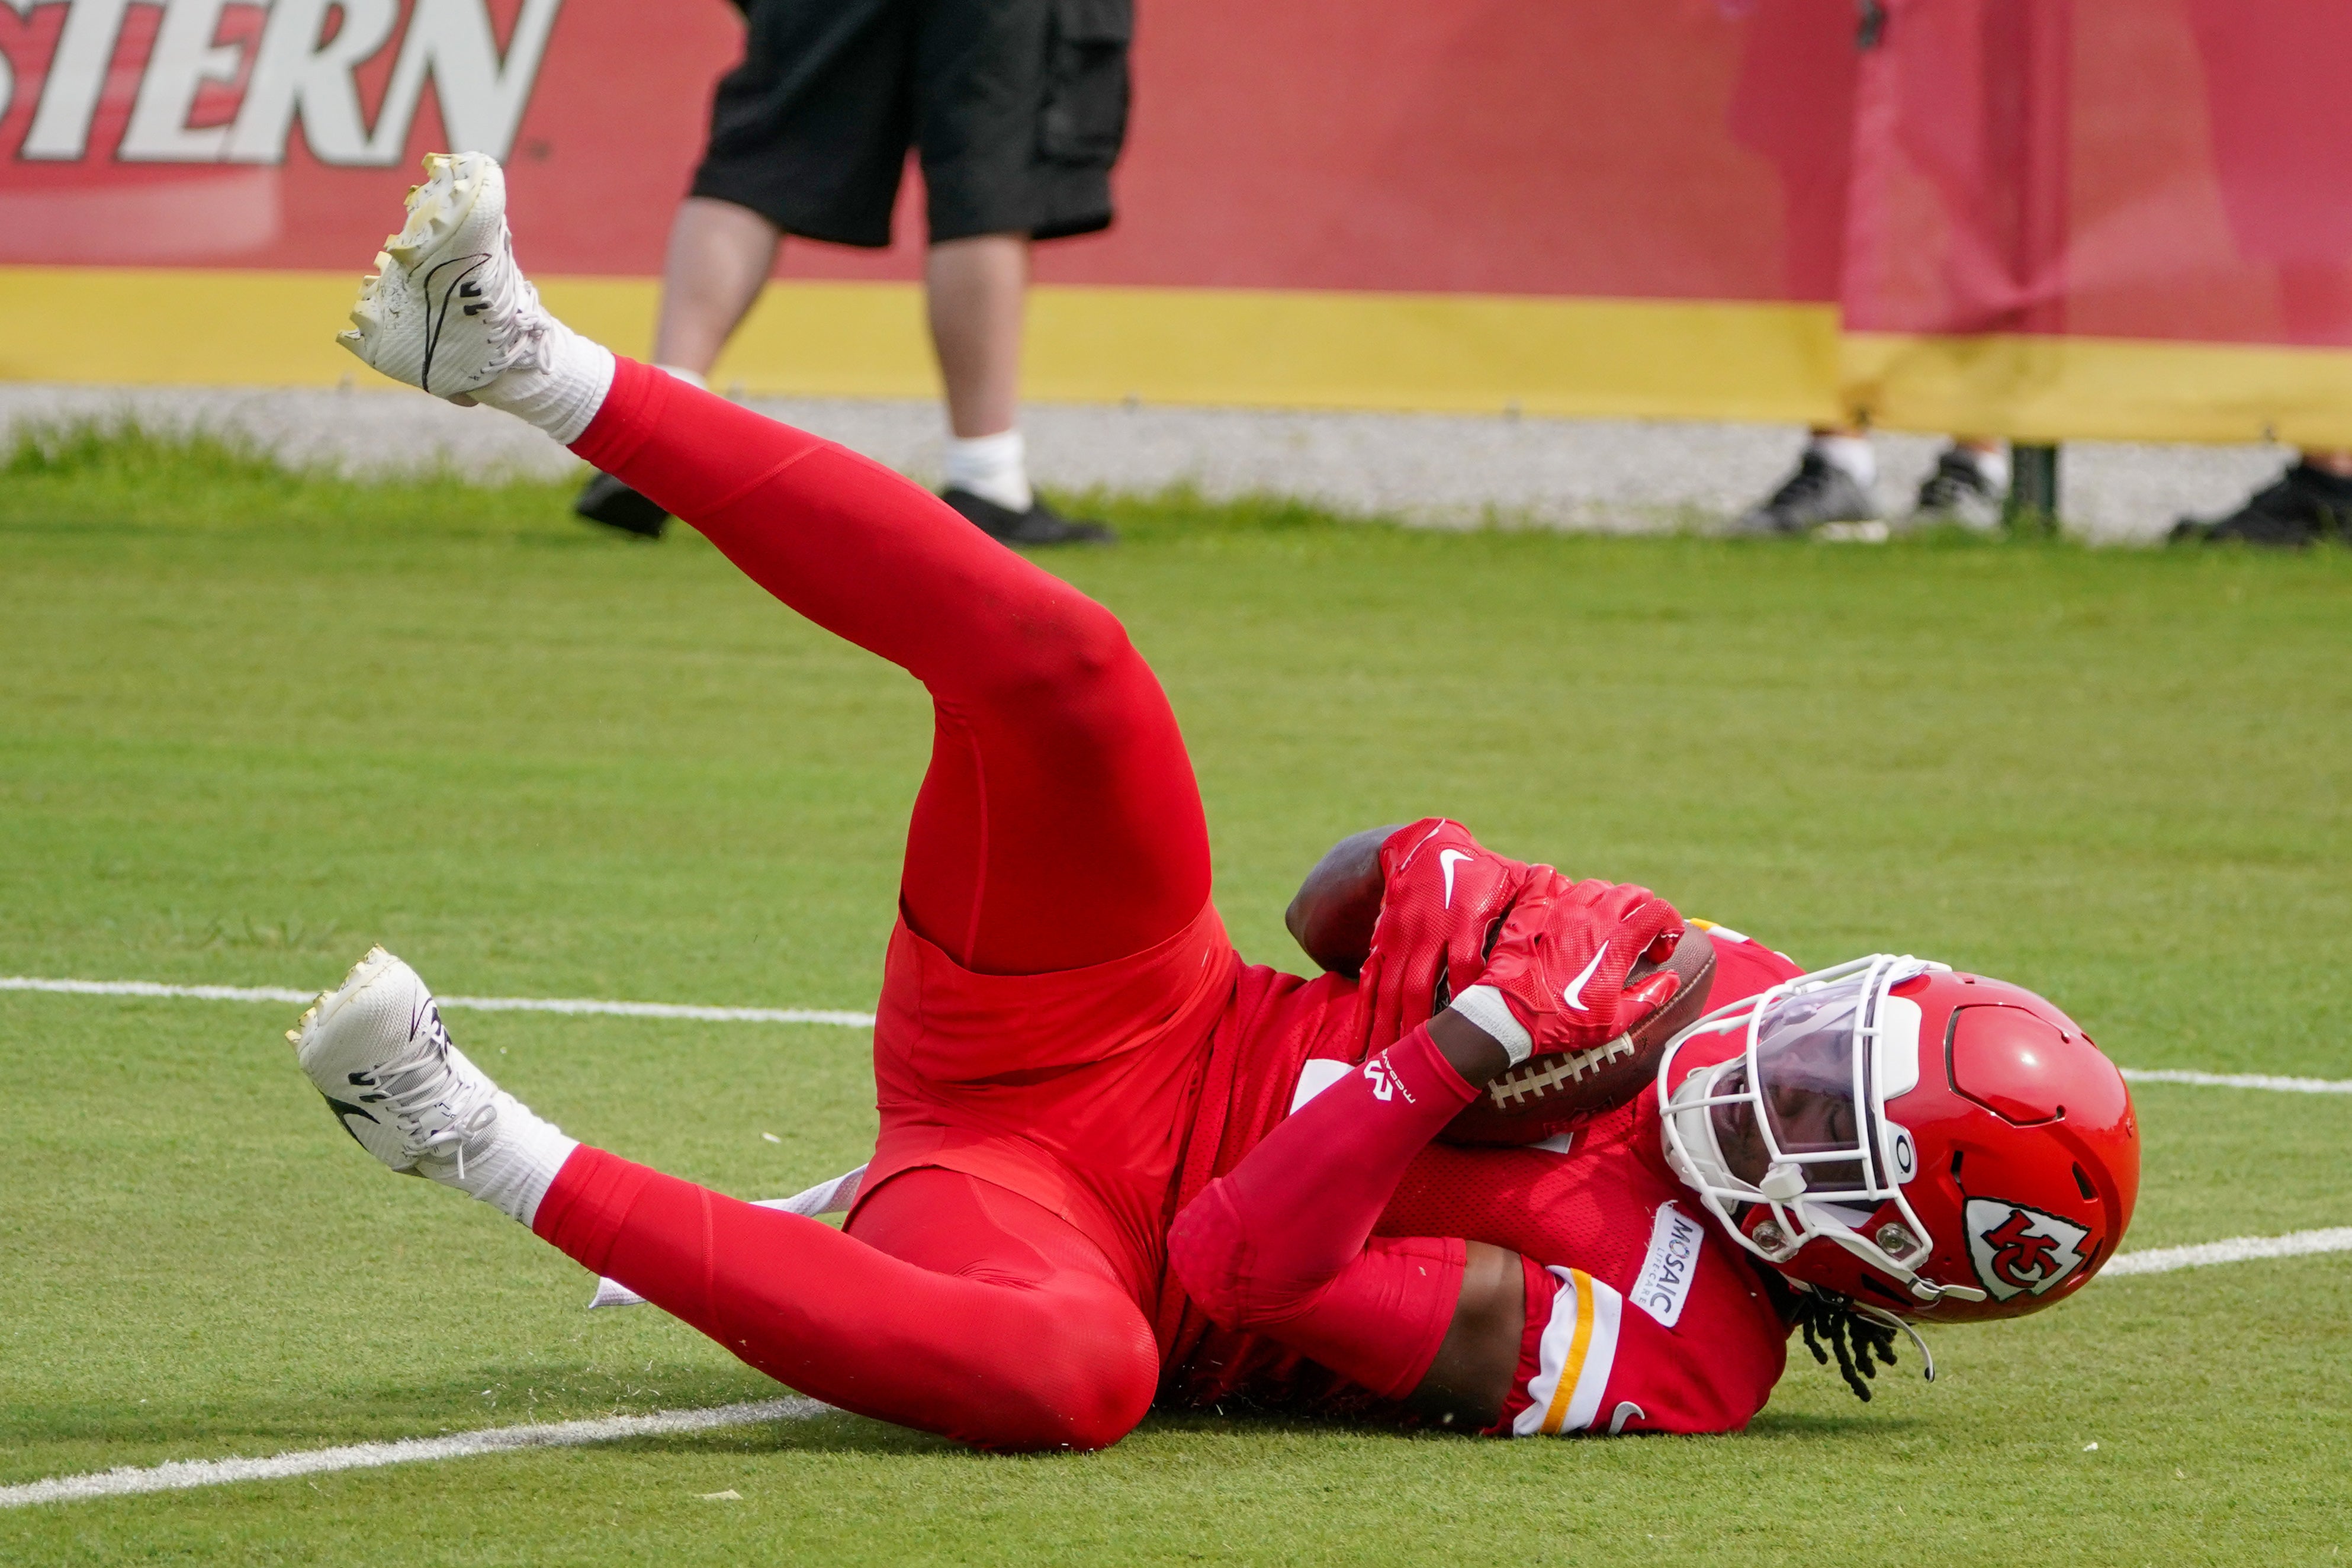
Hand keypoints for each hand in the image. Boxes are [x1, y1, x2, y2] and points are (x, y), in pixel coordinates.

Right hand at [1354, 820, 1538, 1055]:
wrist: (1424, 847)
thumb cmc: (1482, 872)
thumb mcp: (1513, 880)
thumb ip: (1541, 906)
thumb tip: (1582, 923)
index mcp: (1465, 915)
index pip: (1466, 962)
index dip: (1469, 998)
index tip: (1473, 1034)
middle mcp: (1428, 929)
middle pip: (1419, 986)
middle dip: (1418, 1029)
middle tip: (1421, 1066)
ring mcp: (1401, 938)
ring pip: (1391, 990)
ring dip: (1388, 1030)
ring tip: (1386, 1065)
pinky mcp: (1383, 943)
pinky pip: (1371, 982)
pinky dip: (1365, 1015)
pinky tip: (1362, 1045)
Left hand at [1449, 872, 1684, 1062]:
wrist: (1510, 1015)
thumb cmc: (1563, 1022)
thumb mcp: (1614, 1021)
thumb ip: (1648, 996)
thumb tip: (1669, 979)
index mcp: (1617, 942)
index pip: (1659, 911)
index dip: (1669, 926)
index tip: (1658, 948)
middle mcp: (1592, 917)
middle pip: (1630, 892)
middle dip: (1641, 908)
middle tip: (1635, 931)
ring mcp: (1560, 908)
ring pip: (1594, 886)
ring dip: (1605, 898)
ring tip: (1601, 919)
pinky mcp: (1532, 908)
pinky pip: (1546, 877)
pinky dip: (1556, 881)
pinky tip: (1560, 896)